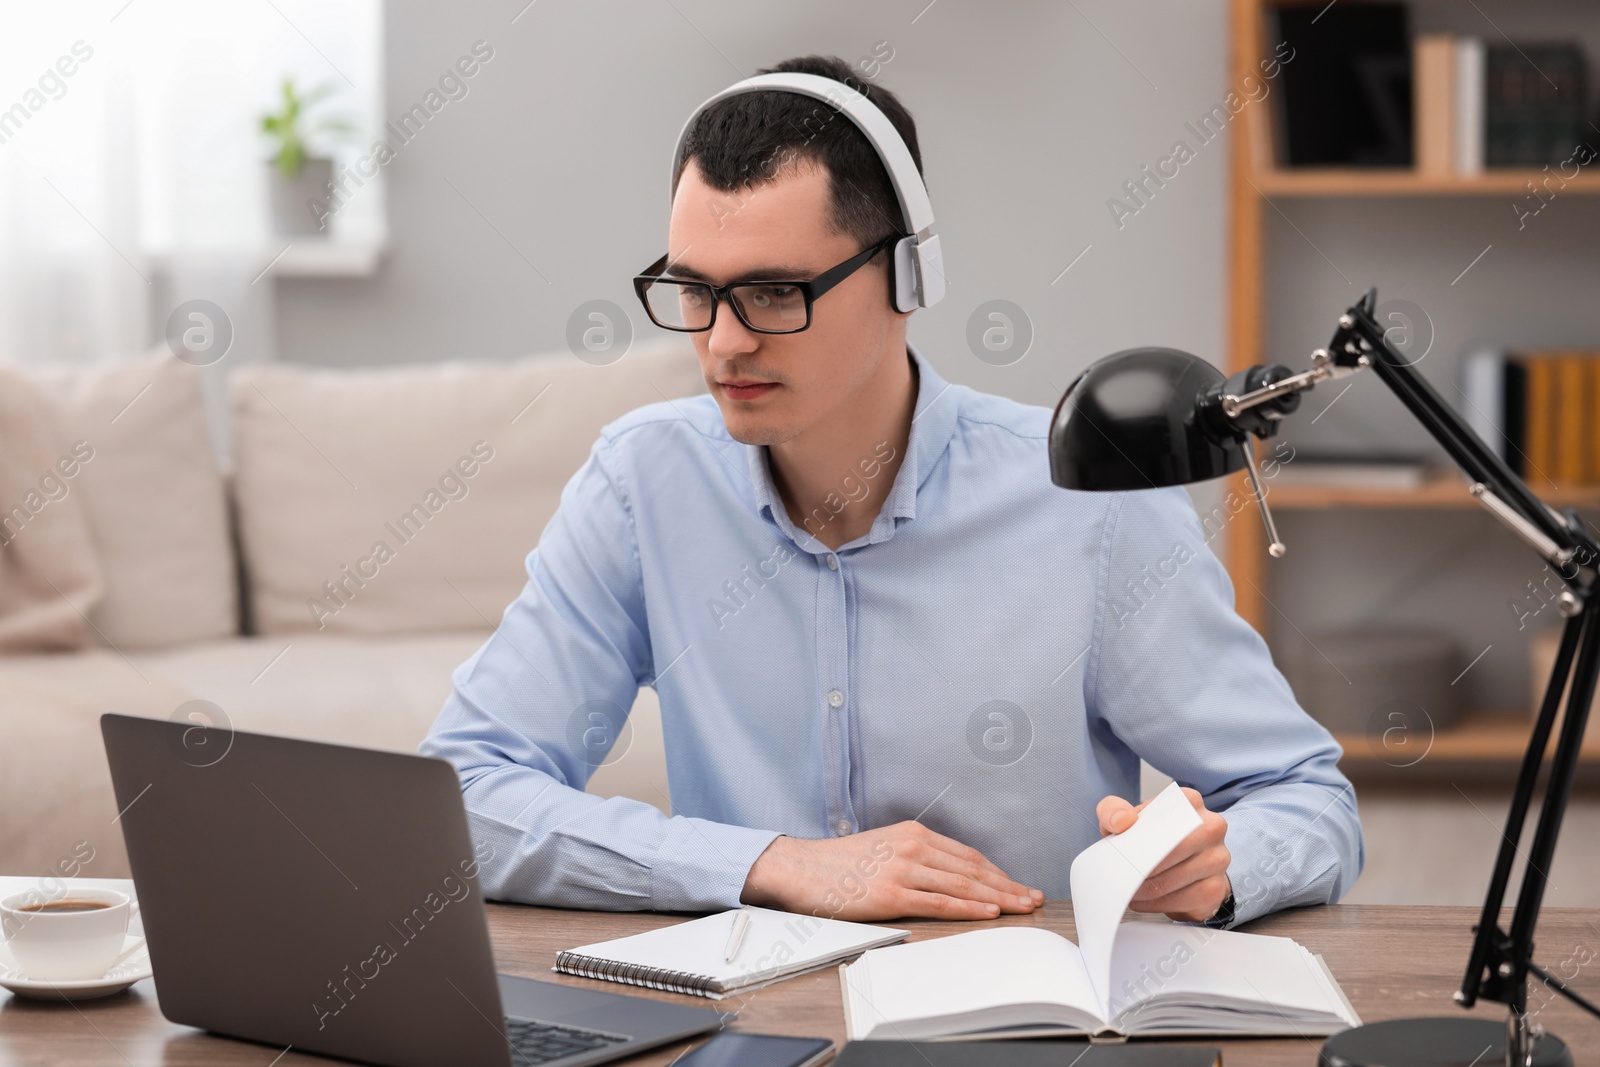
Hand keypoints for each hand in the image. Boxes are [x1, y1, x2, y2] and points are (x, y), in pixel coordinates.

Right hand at [740, 823, 1044, 920]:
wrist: (800, 868)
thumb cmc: (838, 864)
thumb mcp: (882, 847)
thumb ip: (914, 857)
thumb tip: (948, 877)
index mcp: (913, 833)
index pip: (967, 855)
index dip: (998, 872)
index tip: (1018, 885)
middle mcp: (912, 846)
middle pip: (973, 869)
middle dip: (1008, 885)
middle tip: (1033, 898)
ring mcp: (903, 869)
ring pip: (963, 885)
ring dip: (998, 898)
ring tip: (1022, 908)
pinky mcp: (891, 894)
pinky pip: (939, 902)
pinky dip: (968, 908)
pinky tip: (989, 912)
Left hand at [1095, 787, 1229, 922]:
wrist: (1180, 861)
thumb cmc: (1152, 837)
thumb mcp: (1125, 818)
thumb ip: (1112, 811)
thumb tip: (1122, 821)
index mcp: (1189, 802)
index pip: (1160, 823)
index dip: (1137, 843)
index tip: (1123, 855)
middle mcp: (1212, 827)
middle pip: (1166, 854)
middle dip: (1138, 870)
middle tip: (1121, 878)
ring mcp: (1219, 859)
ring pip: (1171, 882)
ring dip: (1144, 891)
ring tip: (1129, 890)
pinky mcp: (1218, 889)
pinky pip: (1182, 902)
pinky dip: (1157, 905)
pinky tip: (1147, 900)